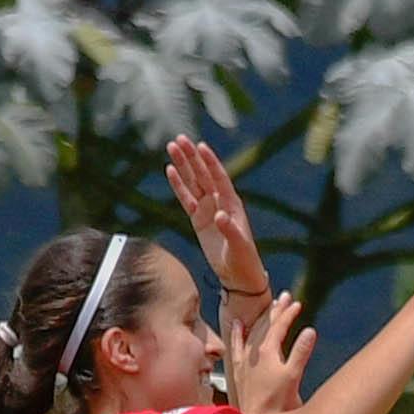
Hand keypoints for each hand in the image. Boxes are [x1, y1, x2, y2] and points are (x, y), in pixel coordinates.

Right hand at [167, 136, 264, 297]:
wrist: (238, 274)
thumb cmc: (243, 259)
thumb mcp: (239, 245)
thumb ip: (230, 229)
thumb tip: (220, 215)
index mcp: (232, 203)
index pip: (219, 177)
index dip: (210, 162)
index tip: (201, 146)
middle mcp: (220, 201)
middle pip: (202, 174)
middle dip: (191, 156)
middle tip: (179, 139)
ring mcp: (208, 209)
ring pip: (193, 182)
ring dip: (183, 165)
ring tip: (171, 147)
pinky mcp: (198, 219)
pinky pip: (186, 198)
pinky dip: (178, 185)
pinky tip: (170, 171)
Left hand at [226, 291, 314, 413]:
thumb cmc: (278, 405)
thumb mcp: (293, 377)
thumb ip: (301, 352)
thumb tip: (309, 330)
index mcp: (268, 353)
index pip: (279, 327)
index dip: (289, 314)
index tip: (298, 304)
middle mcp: (254, 354)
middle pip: (265, 325)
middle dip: (276, 311)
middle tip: (285, 297)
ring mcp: (245, 362)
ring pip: (253, 333)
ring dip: (262, 319)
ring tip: (269, 308)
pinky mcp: (239, 371)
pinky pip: (237, 346)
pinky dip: (237, 334)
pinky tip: (237, 325)